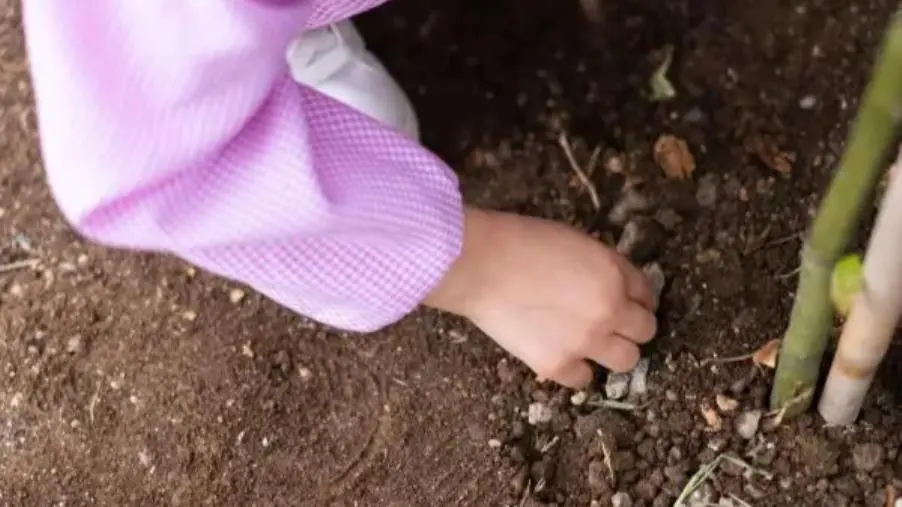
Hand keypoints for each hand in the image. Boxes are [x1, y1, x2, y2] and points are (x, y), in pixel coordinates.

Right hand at [424, 207, 657, 387]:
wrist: (480, 265)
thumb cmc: (521, 243)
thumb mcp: (577, 242)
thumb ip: (604, 267)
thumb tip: (616, 287)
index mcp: (614, 276)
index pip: (647, 294)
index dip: (636, 298)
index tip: (624, 302)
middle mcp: (609, 311)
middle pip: (645, 331)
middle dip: (630, 326)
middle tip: (608, 323)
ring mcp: (585, 342)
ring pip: (626, 361)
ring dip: (612, 352)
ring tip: (590, 343)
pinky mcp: (557, 365)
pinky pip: (584, 379)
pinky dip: (576, 369)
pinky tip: (562, 354)